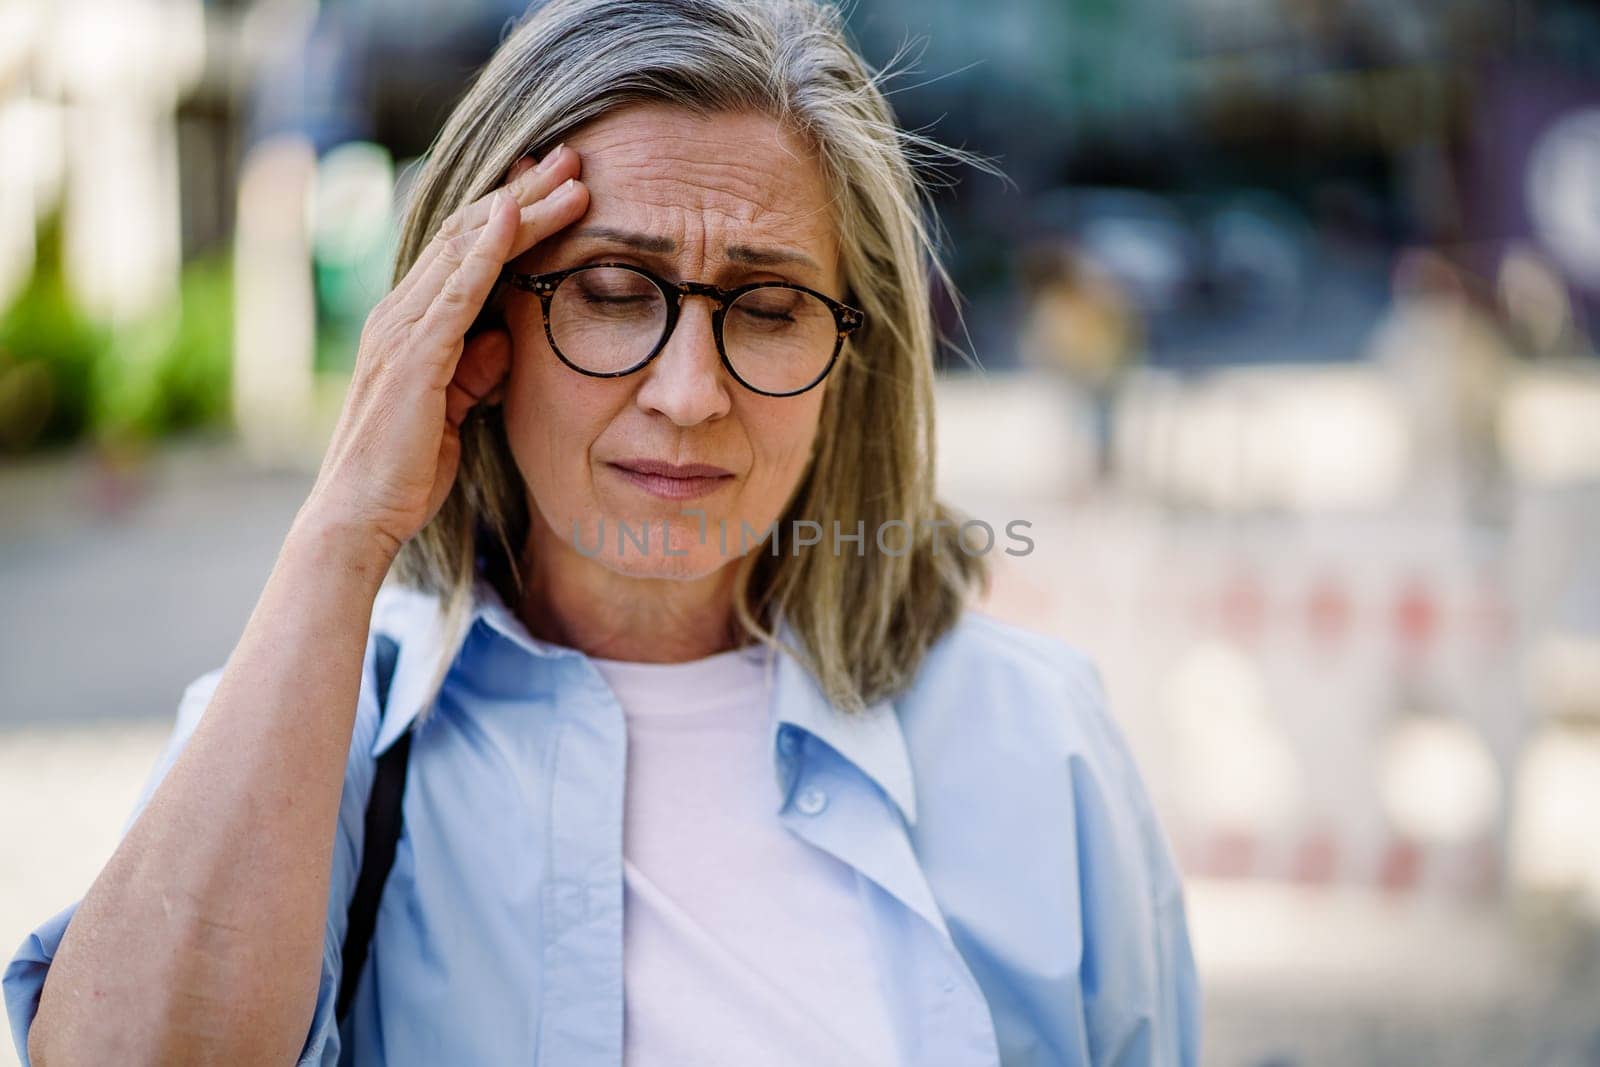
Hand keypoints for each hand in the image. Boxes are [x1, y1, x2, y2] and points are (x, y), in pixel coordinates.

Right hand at [299, 145, 588, 561]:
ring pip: (467, 248)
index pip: (464, 253)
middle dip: (522, 193)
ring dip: (519, 207)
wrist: (360, 514)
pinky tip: (513, 216)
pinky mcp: (414, 355)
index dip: (509, 215)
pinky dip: (485, 248)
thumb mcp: (453, 411)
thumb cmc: (404, 470)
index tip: (552, 186)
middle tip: (570, 158)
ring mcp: (403, 329)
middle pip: (468, 234)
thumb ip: (476, 371)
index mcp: (411, 326)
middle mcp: (400, 314)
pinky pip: (455, 290)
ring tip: (567, 175)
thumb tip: (507, 340)